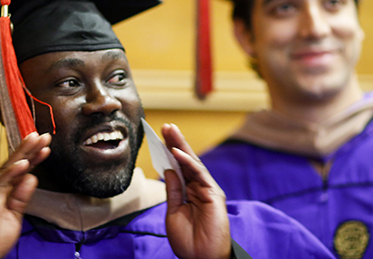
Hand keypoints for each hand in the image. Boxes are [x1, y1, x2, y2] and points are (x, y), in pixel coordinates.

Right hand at [0, 132, 50, 258]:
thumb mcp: (14, 216)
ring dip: (23, 154)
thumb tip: (32, 177)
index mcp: (0, 190)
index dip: (33, 156)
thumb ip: (22, 197)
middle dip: (30, 148)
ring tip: (35, 140)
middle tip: (44, 135)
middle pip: (14, 163)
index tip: (46, 146)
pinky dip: (12, 172)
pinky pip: (0, 183)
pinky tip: (24, 163)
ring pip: (7, 168)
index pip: (19, 170)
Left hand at [163, 123, 229, 258]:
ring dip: (181, 146)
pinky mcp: (214, 194)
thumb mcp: (173, 213)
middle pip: (186, 161)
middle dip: (176, 143)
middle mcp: (199, 188)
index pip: (178, 168)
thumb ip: (173, 191)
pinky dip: (188, 162)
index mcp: (188, 192)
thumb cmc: (188, 241)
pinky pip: (199, 174)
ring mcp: (207, 190)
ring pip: (193, 163)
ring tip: (170, 132)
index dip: (169, 152)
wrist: (200, 258)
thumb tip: (168, 170)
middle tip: (166, 126)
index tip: (159, 137)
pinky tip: (177, 152)